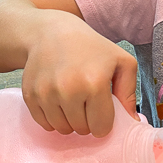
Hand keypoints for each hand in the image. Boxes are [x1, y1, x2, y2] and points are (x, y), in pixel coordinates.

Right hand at [22, 17, 137, 137]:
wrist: (52, 32)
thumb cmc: (91, 48)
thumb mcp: (121, 62)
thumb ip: (129, 93)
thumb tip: (132, 123)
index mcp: (95, 83)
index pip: (101, 127)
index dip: (104, 122)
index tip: (102, 108)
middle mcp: (69, 90)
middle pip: (82, 130)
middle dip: (87, 121)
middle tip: (87, 101)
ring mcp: (46, 93)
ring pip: (62, 129)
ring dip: (70, 121)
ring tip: (73, 100)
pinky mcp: (30, 95)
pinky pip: (44, 124)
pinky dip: (53, 118)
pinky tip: (59, 101)